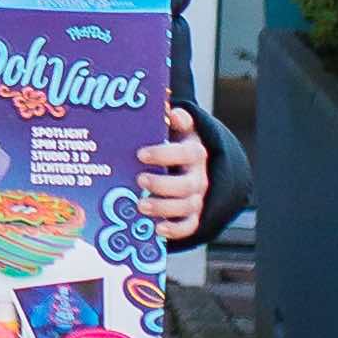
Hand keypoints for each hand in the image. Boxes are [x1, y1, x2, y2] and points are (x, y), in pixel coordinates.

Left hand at [138, 110, 211, 248]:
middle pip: (186, 185)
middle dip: (161, 184)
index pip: (185, 153)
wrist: (192, 167)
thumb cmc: (176, 144)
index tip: (140, 154)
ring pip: (186, 207)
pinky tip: (156, 229)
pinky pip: (189, 226)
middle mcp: (199, 177)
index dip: (164, 154)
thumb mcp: (178, 129)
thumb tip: (169, 107)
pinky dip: (174, 230)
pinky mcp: (193, 215)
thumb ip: (175, 119)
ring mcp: (197, 197)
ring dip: (163, 208)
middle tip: (139, 180)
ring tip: (140, 205)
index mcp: (194, 152)